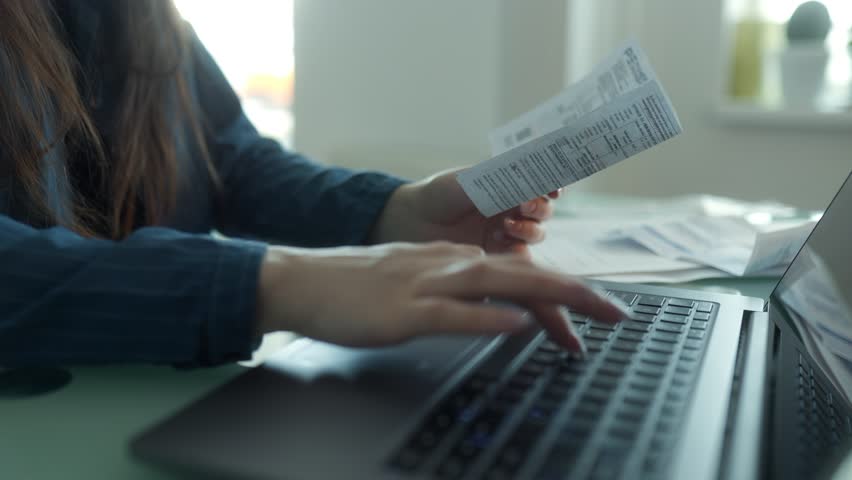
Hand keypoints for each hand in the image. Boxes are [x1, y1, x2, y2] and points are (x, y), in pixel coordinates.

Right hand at [256, 242, 623, 352]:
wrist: (301, 279)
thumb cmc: (353, 287)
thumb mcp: (413, 283)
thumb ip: (454, 290)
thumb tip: (496, 306)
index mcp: (450, 261)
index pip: (517, 272)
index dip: (561, 289)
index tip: (596, 308)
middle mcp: (446, 265)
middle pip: (522, 271)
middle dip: (575, 290)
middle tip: (617, 311)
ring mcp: (425, 284)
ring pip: (498, 283)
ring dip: (549, 294)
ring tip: (590, 306)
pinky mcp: (402, 309)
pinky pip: (452, 312)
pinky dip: (487, 316)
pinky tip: (516, 322)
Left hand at [369, 168, 560, 253]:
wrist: (411, 221)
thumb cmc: (439, 194)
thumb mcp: (473, 180)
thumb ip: (506, 178)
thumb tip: (537, 171)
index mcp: (508, 184)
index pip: (542, 184)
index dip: (552, 186)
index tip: (552, 188)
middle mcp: (510, 208)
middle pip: (543, 211)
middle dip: (540, 208)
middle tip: (525, 206)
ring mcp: (504, 233)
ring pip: (536, 234)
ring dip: (528, 230)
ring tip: (507, 226)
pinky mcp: (496, 256)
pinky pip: (520, 258)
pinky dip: (519, 253)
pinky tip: (504, 244)